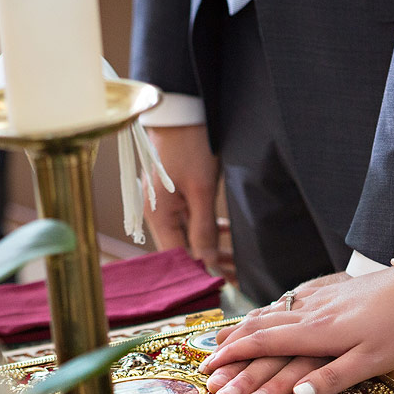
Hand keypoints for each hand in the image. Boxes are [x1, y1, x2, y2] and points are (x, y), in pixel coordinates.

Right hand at [143, 125, 233, 277]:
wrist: (182, 108)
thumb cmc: (189, 144)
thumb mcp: (201, 189)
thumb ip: (203, 229)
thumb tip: (207, 264)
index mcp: (158, 216)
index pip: (176, 258)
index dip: (198, 274)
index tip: (222, 284)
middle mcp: (158, 214)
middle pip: (183, 250)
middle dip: (209, 264)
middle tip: (236, 277)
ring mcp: (166, 205)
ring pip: (189, 237)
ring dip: (211, 249)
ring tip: (236, 263)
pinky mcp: (176, 195)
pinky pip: (191, 221)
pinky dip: (208, 231)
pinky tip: (226, 237)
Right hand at [203, 272, 347, 393]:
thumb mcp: (373, 361)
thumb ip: (335, 378)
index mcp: (320, 331)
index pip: (265, 342)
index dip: (235, 355)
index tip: (212, 367)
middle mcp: (312, 311)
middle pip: (260, 325)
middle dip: (231, 344)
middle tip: (210, 362)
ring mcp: (320, 297)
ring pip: (270, 309)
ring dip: (244, 326)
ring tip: (224, 340)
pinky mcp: (331, 289)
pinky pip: (287, 298)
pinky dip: (266, 310)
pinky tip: (264, 312)